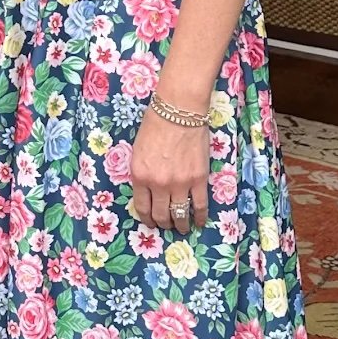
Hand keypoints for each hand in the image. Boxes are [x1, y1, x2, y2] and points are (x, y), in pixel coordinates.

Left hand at [130, 108, 208, 236]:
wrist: (179, 110)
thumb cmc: (156, 124)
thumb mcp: (138, 151)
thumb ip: (142, 172)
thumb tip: (148, 189)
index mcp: (140, 176)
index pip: (142, 207)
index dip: (147, 218)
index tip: (151, 222)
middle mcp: (158, 184)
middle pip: (160, 214)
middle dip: (163, 223)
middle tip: (167, 226)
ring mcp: (179, 183)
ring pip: (179, 214)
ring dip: (181, 224)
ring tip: (182, 228)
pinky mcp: (198, 179)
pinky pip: (199, 205)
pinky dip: (199, 217)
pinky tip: (199, 222)